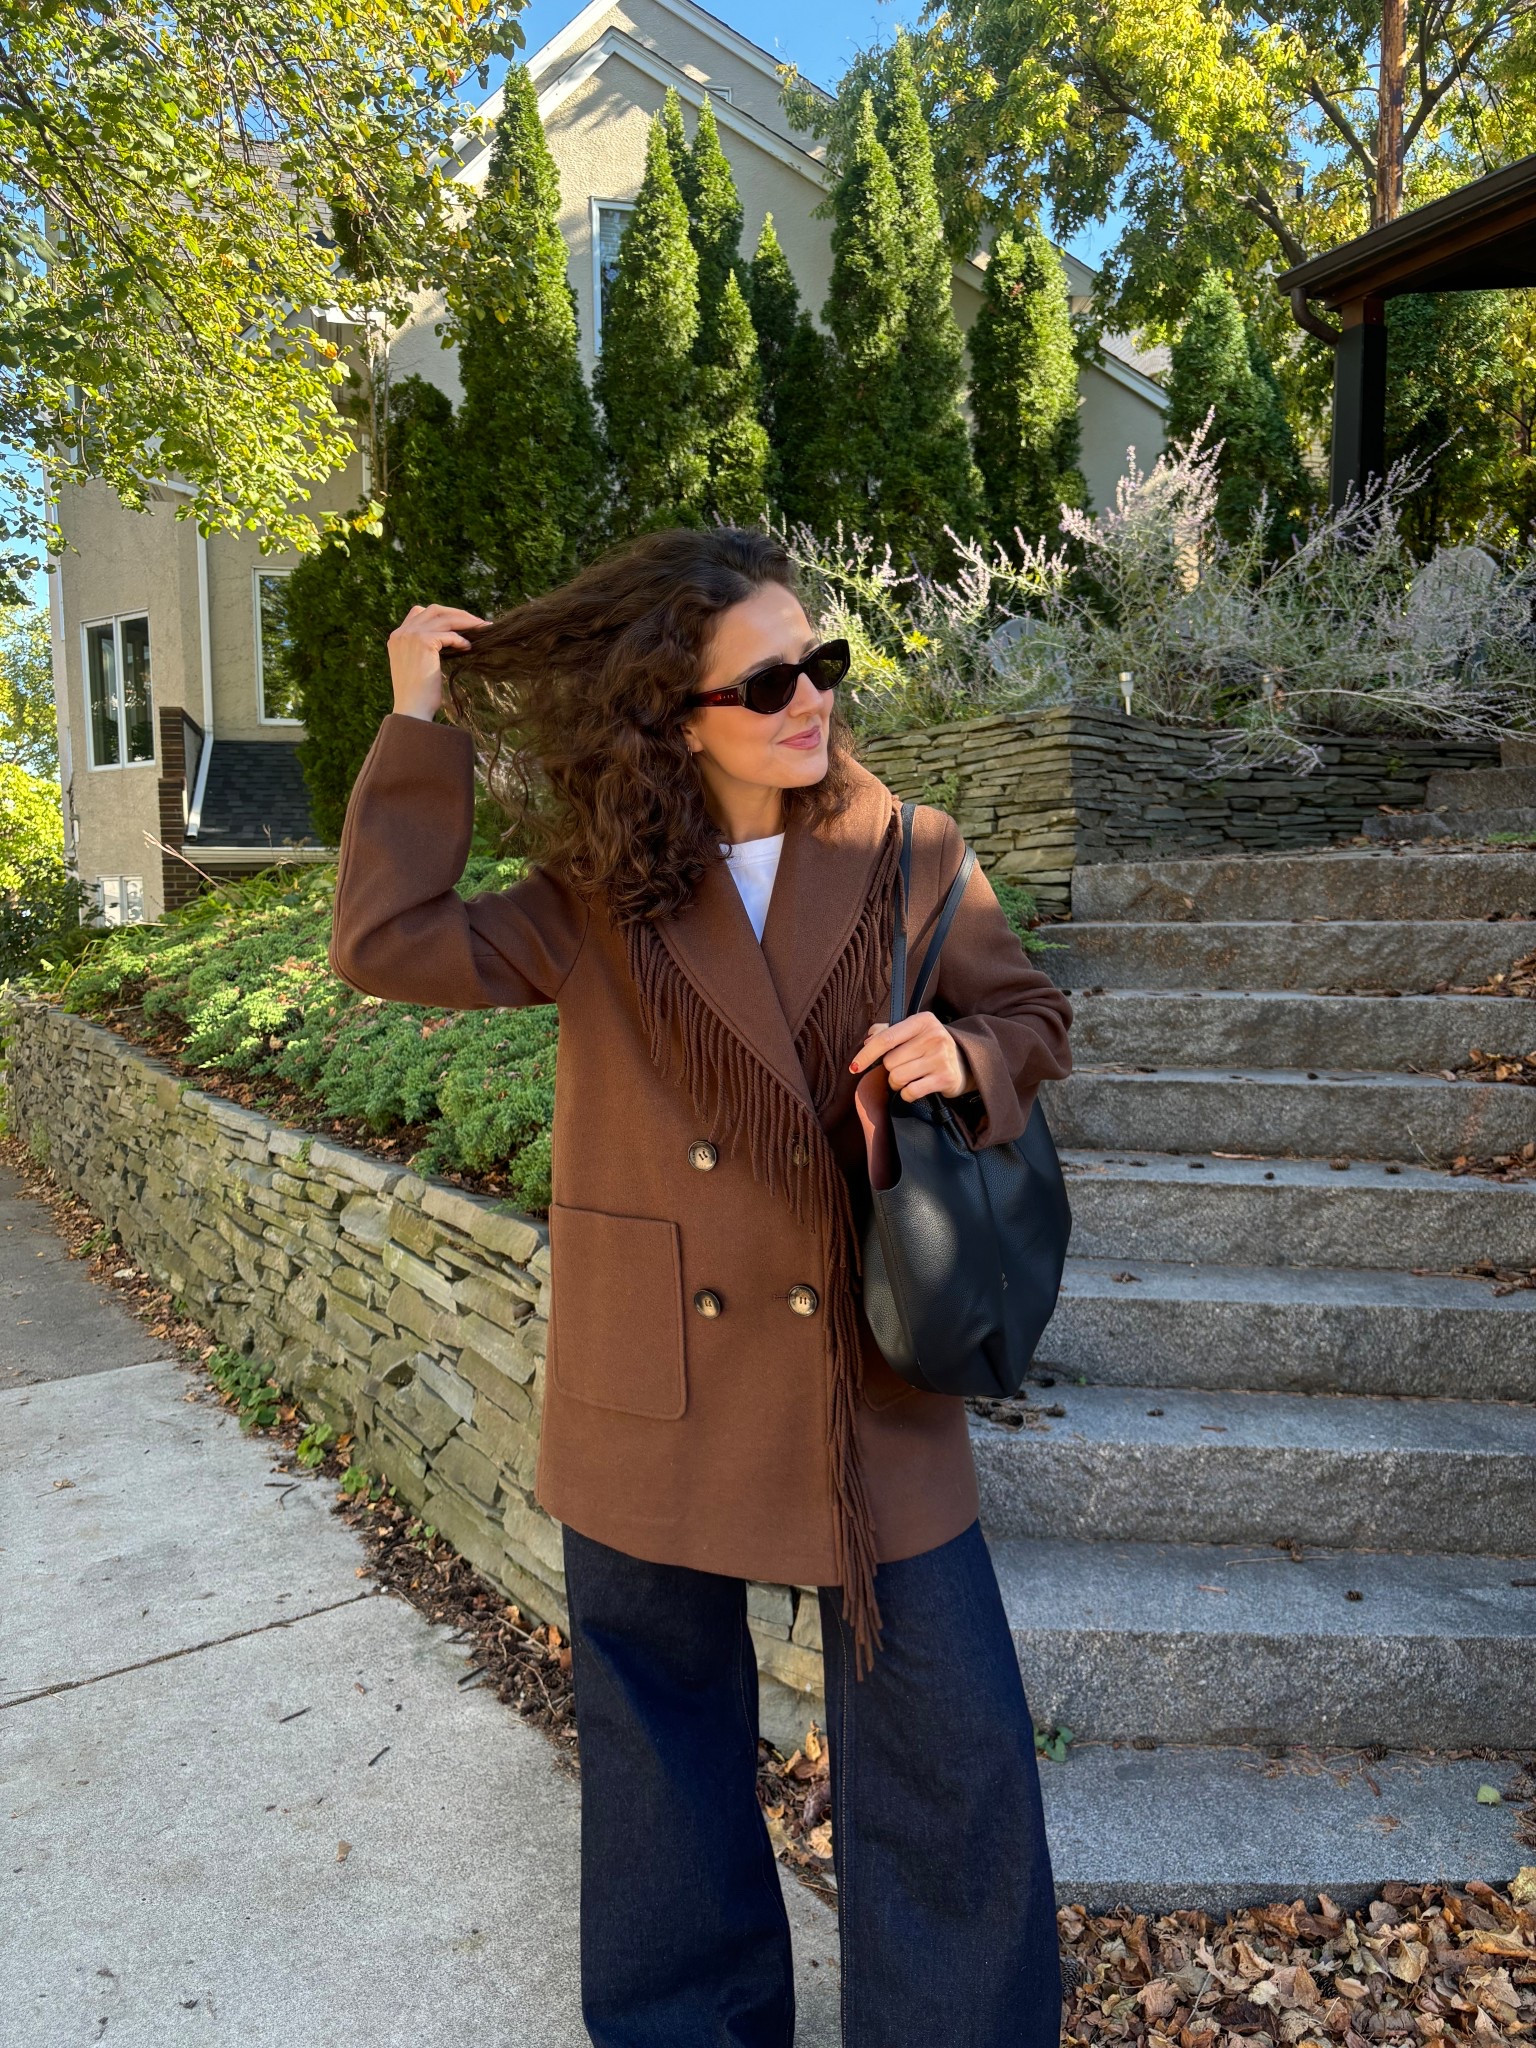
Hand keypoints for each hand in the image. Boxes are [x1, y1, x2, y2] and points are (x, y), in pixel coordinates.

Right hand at [387, 604, 486, 720]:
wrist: (412, 710)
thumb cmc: (419, 695)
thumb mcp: (417, 666)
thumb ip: (425, 650)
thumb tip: (452, 640)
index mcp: (398, 637)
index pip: (420, 612)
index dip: (442, 614)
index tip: (459, 623)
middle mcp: (402, 633)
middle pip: (434, 610)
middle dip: (458, 614)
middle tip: (477, 623)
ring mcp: (411, 635)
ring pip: (444, 618)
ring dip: (466, 622)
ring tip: (482, 629)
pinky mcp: (423, 642)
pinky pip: (449, 634)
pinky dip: (461, 639)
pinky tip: (468, 648)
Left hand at [850, 1014, 973, 1101]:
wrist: (966, 1063)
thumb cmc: (931, 1047)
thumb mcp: (913, 1032)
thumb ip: (887, 1031)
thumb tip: (866, 1040)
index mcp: (922, 1021)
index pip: (886, 1038)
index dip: (866, 1054)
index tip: (854, 1067)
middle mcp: (934, 1036)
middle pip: (890, 1062)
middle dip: (890, 1070)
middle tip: (903, 1067)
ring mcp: (941, 1057)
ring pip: (897, 1077)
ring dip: (897, 1083)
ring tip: (910, 1078)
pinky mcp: (945, 1078)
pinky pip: (910, 1092)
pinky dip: (907, 1094)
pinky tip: (916, 1088)